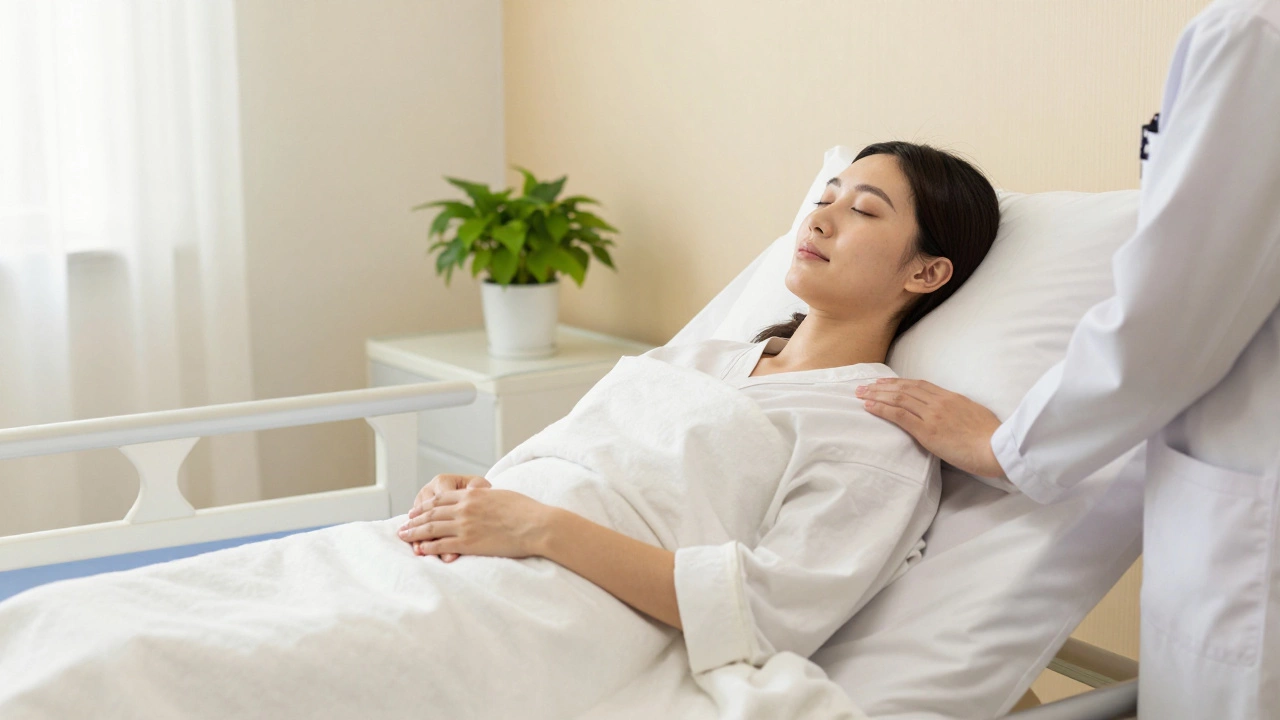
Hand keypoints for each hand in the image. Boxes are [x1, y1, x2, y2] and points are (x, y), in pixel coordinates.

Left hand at [398, 488, 556, 561]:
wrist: (536, 525)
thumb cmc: (526, 510)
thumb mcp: (501, 495)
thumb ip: (485, 497)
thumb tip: (480, 499)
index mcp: (472, 494)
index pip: (441, 498)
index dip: (425, 505)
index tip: (416, 510)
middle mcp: (464, 508)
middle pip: (431, 513)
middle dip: (414, 519)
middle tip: (402, 525)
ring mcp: (465, 525)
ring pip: (431, 528)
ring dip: (414, 533)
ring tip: (403, 537)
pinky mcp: (468, 543)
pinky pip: (441, 544)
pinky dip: (428, 547)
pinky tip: (419, 549)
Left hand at [856, 378, 1006, 479]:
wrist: (997, 448)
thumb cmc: (991, 438)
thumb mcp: (975, 416)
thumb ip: (959, 412)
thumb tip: (951, 415)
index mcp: (951, 397)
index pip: (919, 385)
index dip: (899, 382)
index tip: (884, 382)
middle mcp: (939, 401)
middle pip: (904, 388)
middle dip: (882, 386)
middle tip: (864, 386)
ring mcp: (932, 414)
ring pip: (898, 398)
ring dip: (876, 395)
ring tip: (860, 394)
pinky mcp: (927, 430)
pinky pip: (899, 415)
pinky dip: (882, 409)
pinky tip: (869, 407)